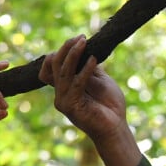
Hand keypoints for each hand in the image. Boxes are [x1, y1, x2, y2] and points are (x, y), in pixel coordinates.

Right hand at [39, 35, 141, 165]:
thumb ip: (88, 68)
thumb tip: (84, 49)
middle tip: (80, 37)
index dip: (61, 51)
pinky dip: (84, 70)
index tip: (79, 40)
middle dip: (66, 48)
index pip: (50, 66)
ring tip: (83, 41)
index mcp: (64, 87)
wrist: (115, 128)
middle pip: (54, 65)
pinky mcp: (71, 106)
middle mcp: (59, 94)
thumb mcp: (99, 80)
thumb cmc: (109, 106)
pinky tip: (94, 59)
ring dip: (73, 54)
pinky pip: (75, 83)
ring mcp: (63, 101)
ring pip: (62, 71)